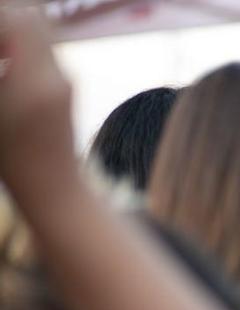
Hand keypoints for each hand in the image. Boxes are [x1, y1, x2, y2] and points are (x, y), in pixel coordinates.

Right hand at [0, 9, 74, 187]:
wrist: (56, 190)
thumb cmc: (14, 160)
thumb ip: (2, 65)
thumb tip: (5, 43)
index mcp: (38, 81)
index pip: (18, 21)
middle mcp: (58, 76)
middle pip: (30, 21)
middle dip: (2, 23)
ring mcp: (65, 81)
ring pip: (37, 35)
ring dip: (8, 36)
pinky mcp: (65, 89)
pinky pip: (41, 54)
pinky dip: (18, 51)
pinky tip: (3, 71)